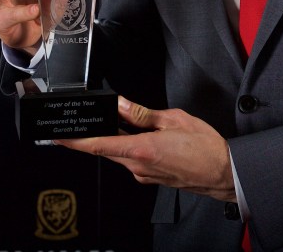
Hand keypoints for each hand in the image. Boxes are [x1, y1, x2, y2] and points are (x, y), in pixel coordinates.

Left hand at [56, 96, 236, 202]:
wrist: (224, 173)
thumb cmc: (205, 147)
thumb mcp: (174, 119)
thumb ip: (143, 113)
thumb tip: (121, 105)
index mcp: (142, 150)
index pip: (99, 145)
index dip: (75, 141)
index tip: (58, 136)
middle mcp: (139, 166)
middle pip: (108, 148)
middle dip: (99, 133)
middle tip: (96, 116)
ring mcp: (144, 175)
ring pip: (121, 153)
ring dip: (119, 138)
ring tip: (130, 122)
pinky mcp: (151, 177)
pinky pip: (133, 159)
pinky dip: (132, 146)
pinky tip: (144, 135)